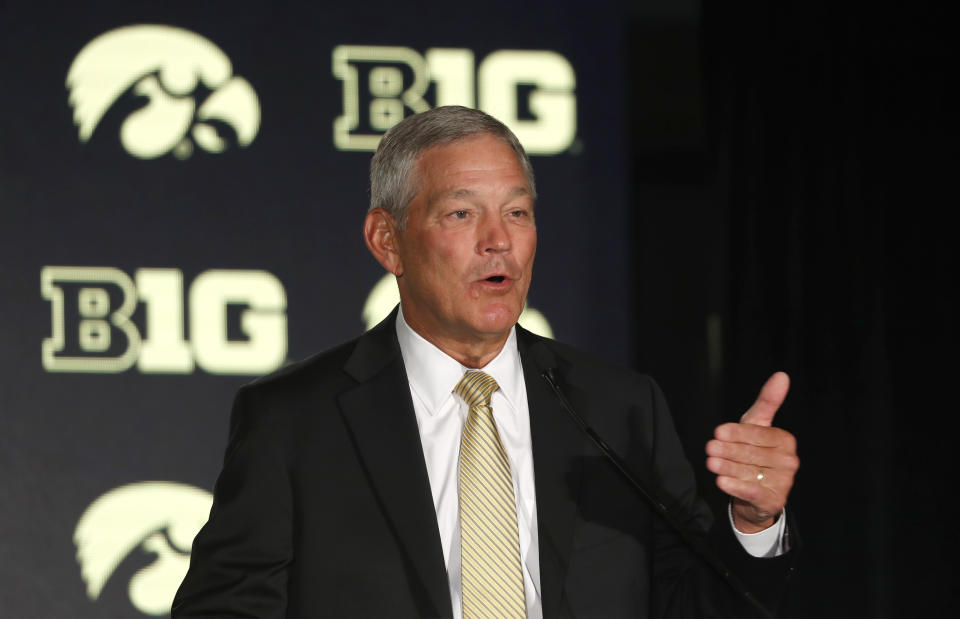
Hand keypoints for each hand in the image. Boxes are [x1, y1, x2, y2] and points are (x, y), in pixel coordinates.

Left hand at [705, 372, 798, 532]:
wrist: (754, 494)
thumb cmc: (754, 452)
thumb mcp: (756, 425)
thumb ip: (767, 402)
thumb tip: (782, 375)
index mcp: (785, 440)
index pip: (758, 434)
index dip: (736, 433)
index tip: (718, 431)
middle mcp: (788, 461)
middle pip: (751, 453)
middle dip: (728, 450)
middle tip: (710, 448)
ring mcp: (783, 483)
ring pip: (749, 472)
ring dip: (727, 467)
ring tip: (711, 463)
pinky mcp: (774, 501)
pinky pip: (752, 492)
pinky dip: (735, 487)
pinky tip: (721, 482)